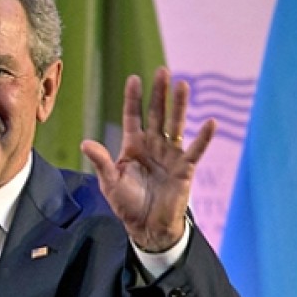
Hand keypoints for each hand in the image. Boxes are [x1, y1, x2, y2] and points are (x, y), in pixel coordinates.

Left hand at [80, 66, 215, 251]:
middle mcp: (153, 146)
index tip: (134, 78)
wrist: (147, 226)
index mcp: (133, 146)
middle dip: (159, 94)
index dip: (133, 99)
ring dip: (179, 106)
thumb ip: (101, 162)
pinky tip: (210, 123)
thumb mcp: (110, 182)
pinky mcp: (185, 168)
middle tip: (162, 71)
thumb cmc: (127, 203)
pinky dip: (203, 138)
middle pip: (156, 114)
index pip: (133, 116)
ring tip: (182, 85)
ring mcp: (170, 155)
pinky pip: (195, 150)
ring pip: (176, 125)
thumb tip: (85, 143)